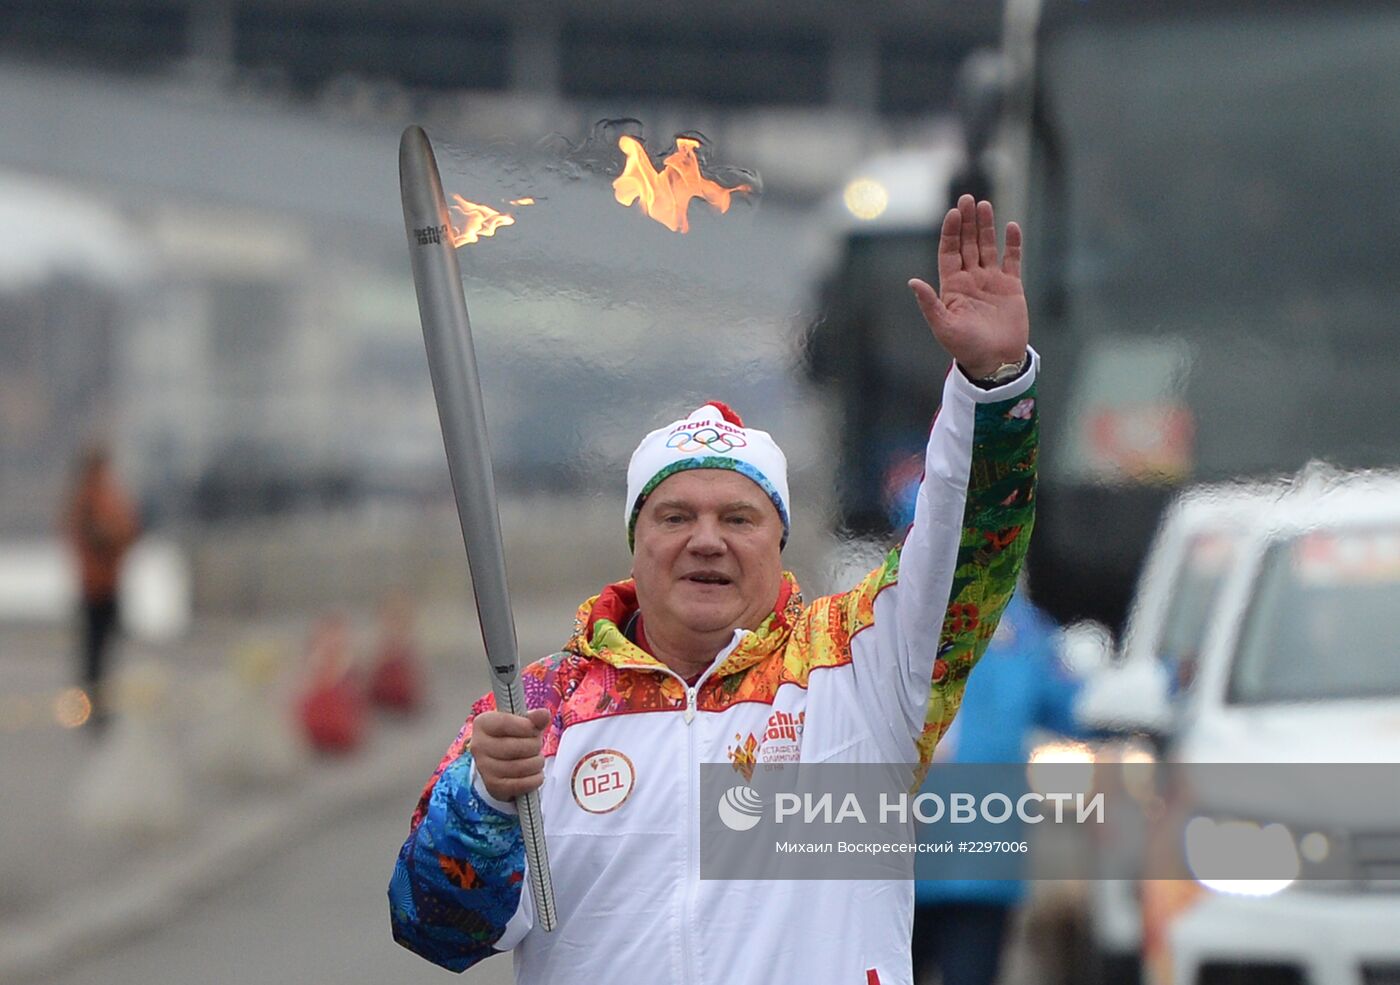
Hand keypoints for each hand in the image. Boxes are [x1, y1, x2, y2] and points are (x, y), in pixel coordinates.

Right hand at [470, 708, 549, 801]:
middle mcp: (479, 746)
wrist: (498, 763)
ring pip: (522, 766)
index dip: (527, 727)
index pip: (506, 723)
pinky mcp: (493, 786)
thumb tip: (543, 714)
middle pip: (517, 746)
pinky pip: (523, 784)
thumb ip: (533, 718)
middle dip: (535, 746)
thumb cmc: (512, 738)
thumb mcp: (522, 723)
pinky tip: (534, 773)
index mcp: (483, 724)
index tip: (534, 729)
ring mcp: (484, 768)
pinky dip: (535, 779)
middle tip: (535, 746)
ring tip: (535, 759)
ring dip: (537, 763)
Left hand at [909, 195, 1029, 380]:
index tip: (952, 214)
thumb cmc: (965, 348)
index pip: (949, 252)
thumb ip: (930, 303)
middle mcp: (970, 279)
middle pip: (967, 244)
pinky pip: (1012, 260)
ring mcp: (991, 281)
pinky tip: (1011, 226)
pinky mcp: (1011, 287)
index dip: (950, 233)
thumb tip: (912, 282)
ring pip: (987, 247)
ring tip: (984, 205)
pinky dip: (1012, 244)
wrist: (996, 361)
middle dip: (967, 222)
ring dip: (986, 227)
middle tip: (967, 198)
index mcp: (952, 287)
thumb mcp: (943, 326)